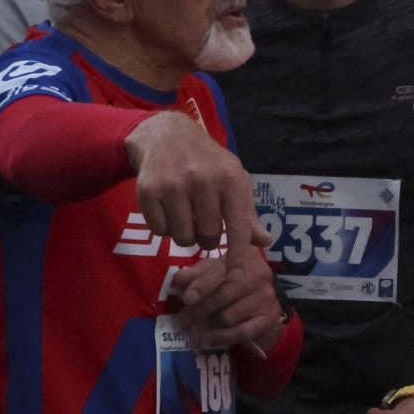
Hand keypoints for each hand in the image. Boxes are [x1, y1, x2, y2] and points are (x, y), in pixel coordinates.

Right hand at [126, 110, 271, 252]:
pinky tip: (167, 208)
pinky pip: (159, 230)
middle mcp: (202, 179)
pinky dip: (163, 227)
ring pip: (182, 237)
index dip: (238, 257)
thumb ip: (247, 213)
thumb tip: (265, 241)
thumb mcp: (233, 180)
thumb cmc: (208, 162)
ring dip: (184, 234)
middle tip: (203, 222)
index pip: (238, 227)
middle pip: (208, 236)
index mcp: (230, 178)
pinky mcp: (148, 190)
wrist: (167, 135)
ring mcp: (173, 184)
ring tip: (185, 214)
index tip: (236, 278)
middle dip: (206, 238)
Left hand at [173, 251, 283, 352]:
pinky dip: (223, 337)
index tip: (187, 298)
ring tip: (196, 327)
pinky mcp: (269, 317)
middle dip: (199, 310)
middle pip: (224, 295)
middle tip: (183, 320)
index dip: (202, 286)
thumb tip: (177, 281)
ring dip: (209, 324)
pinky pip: (242, 332)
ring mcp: (266, 297)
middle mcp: (259, 274)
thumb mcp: (214, 269)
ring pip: (229, 316)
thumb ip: (196, 274)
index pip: (220, 272)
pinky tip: (209, 339)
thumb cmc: (233, 278)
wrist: (264, 294)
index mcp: (244, 255)